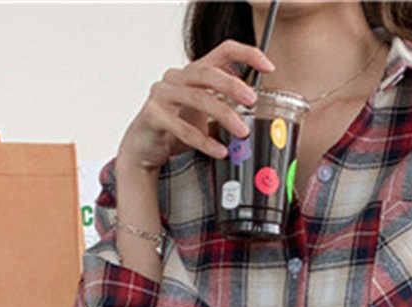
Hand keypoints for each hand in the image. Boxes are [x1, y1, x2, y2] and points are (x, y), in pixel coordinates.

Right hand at [117, 39, 275, 170]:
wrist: (144, 147)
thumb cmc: (175, 128)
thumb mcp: (204, 114)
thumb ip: (224, 106)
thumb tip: (256, 113)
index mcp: (193, 72)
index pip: (222, 51)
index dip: (247, 54)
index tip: (268, 66)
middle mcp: (176, 77)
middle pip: (207, 72)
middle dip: (232, 85)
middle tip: (252, 100)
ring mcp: (162, 94)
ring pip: (197, 97)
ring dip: (223, 115)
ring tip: (241, 132)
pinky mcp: (154, 115)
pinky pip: (182, 127)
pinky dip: (203, 140)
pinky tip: (219, 150)